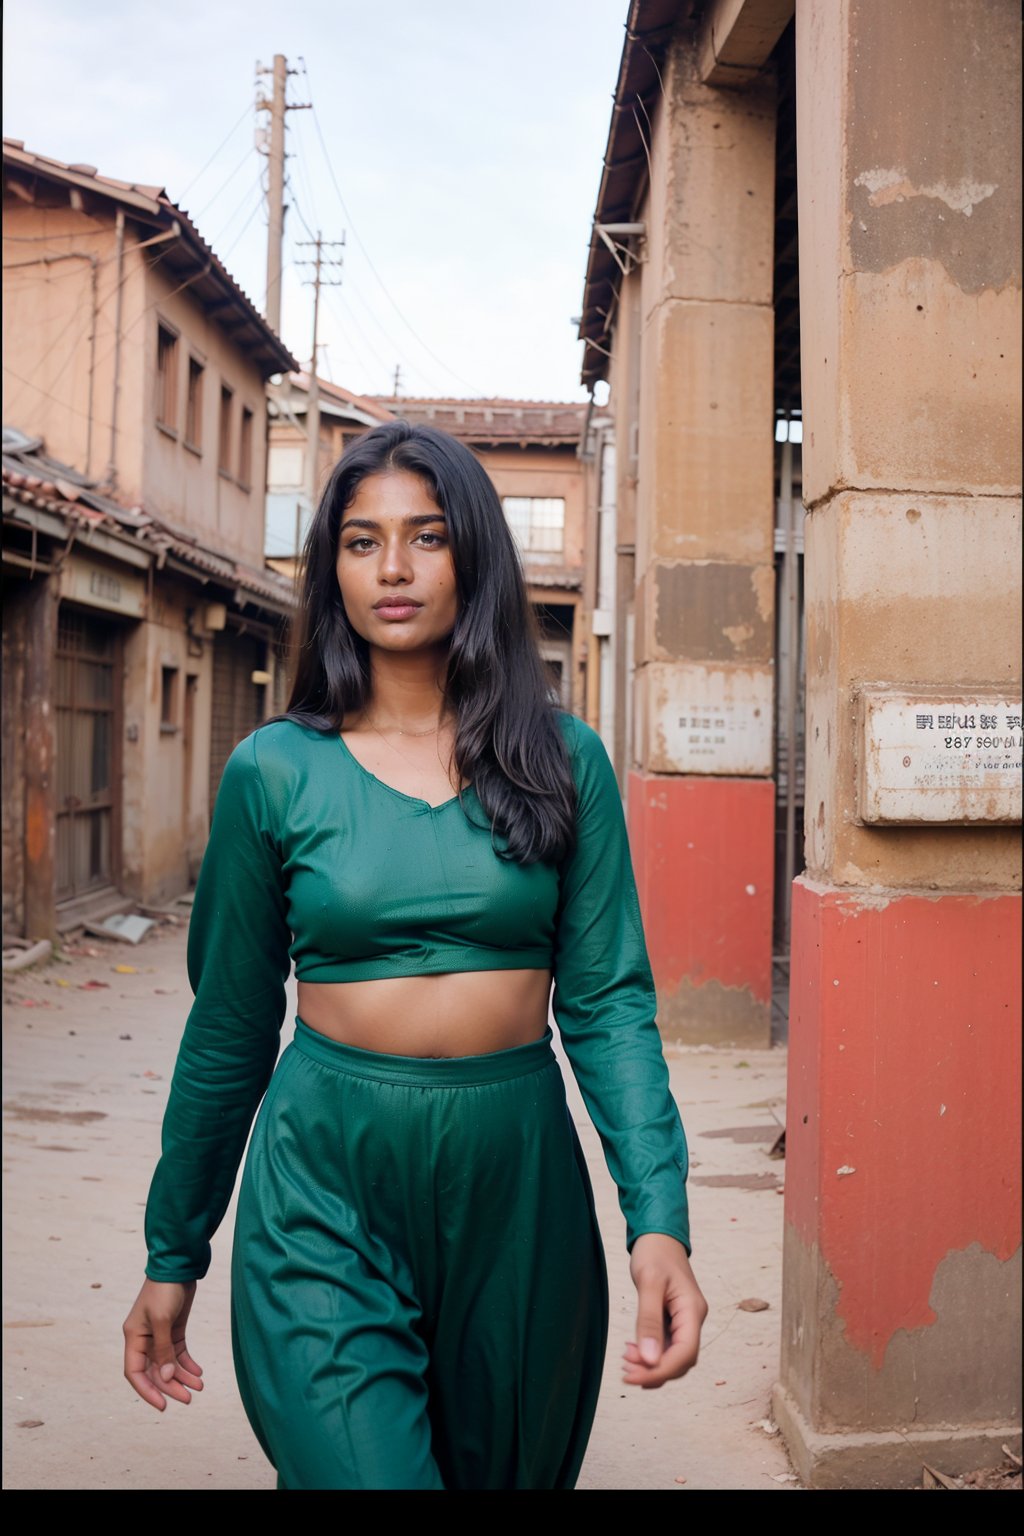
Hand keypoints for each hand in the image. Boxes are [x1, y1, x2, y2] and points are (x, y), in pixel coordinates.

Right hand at [123, 1278, 203, 1409]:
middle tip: (188, 1399)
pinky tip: (198, 1373)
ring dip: (182, 1377)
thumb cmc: (164, 1290)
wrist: (178, 1266)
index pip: (135, 1372)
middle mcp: (143, 1339)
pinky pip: (178, 1353)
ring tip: (199, 1387)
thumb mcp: (162, 1320)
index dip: (147, 1391)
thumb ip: (163, 1350)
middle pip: (155, 1371)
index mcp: (133, 1337)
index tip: (162, 1405)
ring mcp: (159, 1335)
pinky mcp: (173, 1330)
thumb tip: (167, 1376)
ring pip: (168, 1364)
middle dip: (171, 1386)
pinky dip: (187, 1364)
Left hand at [623, 1233, 707, 1388]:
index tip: (634, 1376)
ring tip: (626, 1359)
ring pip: (674, 1356)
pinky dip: (650, 1355)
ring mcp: (685, 1321)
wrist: (659, 1235)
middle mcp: (693, 1319)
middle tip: (625, 1370)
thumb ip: (649, 1321)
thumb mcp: (649, 1283)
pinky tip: (632, 1351)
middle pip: (681, 1361)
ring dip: (651, 1366)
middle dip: (654, 1371)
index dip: (661, 1371)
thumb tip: (650, 1360)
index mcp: (693, 1310)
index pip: (685, 1353)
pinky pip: (667, 1346)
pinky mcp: (674, 1320)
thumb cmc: (655, 1253)